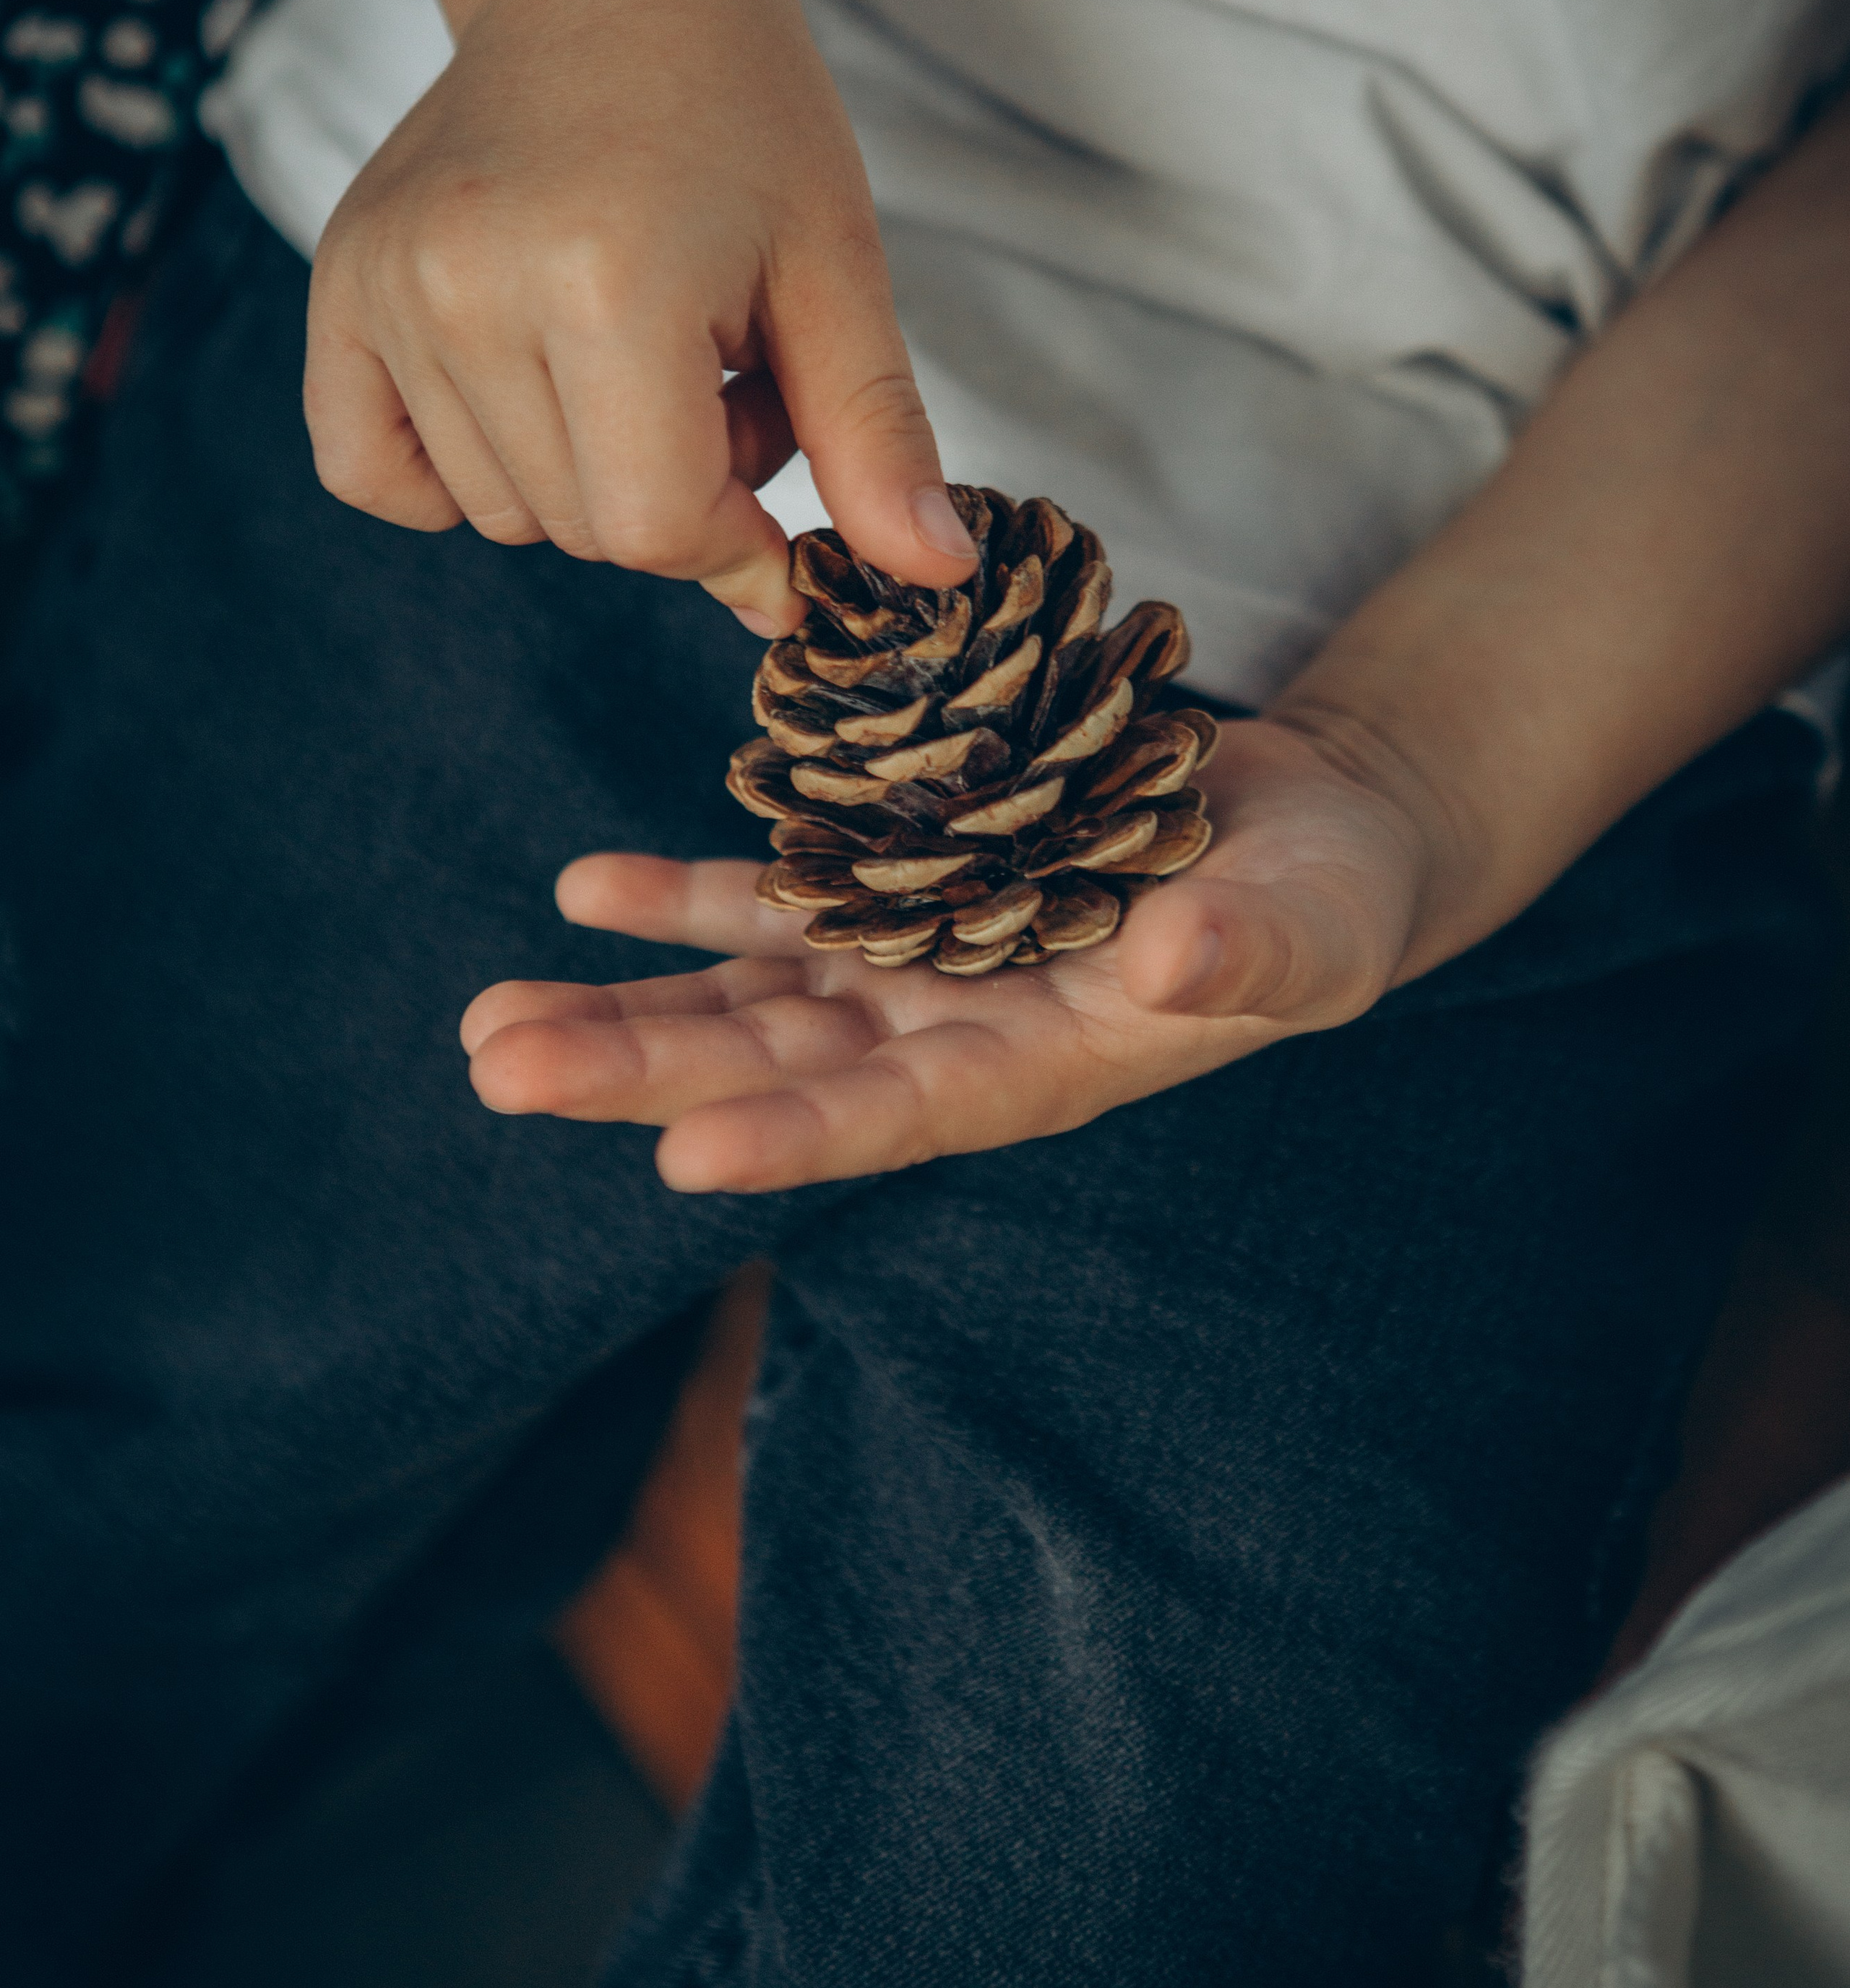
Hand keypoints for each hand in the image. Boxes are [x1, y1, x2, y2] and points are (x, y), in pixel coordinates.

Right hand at [302, 0, 976, 632]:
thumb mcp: (837, 267)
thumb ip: (874, 436)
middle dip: (676, 490)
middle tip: (717, 363)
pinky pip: (371, 473)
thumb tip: (934, 576)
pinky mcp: (338, 284)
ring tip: (637, 347)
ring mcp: (388, 286)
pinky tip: (525, 388)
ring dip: (588, 472)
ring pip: (501, 512)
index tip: (774, 467)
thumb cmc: (739, 105)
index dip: (738, 541)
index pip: (657, 528)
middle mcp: (469, 287)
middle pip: (582, 530)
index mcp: (605, 283)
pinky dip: (453, 474)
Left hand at [460, 716, 1464, 1190]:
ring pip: (747, 996)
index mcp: (1041, 1066)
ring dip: (626, 1004)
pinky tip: (585, 890)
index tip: (680, 1155)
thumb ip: (1249, 954)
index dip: (796, 1136)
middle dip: (643, 1071)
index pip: (902, 1116)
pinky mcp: (897, 883)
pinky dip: (680, 896)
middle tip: (502, 1071)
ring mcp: (911, 962)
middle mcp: (951, 1030)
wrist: (1297, 831)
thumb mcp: (1312, 924)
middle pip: (778, 1064)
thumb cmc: (1327, 897)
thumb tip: (1169, 969)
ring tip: (489, 1018)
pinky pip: (769, 898)